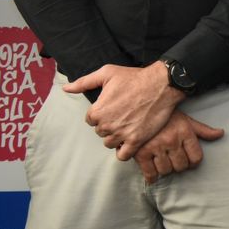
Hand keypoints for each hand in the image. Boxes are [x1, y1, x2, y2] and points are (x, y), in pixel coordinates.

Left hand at [68, 62, 184, 160]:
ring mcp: (122, 134)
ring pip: (110, 143)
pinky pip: (123, 155)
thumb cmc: (135, 77)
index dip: (102, 114)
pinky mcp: (136, 140)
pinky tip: (129, 142)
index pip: (91, 120)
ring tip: (128, 126)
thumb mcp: (107, 73)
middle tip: (122, 115)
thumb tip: (66, 88)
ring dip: (117, 137)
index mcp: (97, 111)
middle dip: (109, 125)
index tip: (113, 108)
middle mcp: (107, 125)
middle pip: (100, 132)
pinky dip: (124, 151)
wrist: (162, 84)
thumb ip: (84, 82)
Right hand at [134, 110, 224, 184]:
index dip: (193, 163)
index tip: (188, 162)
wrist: (139, 110)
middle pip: (181, 166)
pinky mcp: (140, 153)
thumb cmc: (166, 117)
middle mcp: (171, 140)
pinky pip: (150, 173)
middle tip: (173, 161)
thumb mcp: (187, 120)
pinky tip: (152, 175)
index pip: (196, 158)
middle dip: (179, 166)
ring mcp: (155, 147)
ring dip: (165, 170)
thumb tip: (221, 134)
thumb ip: (203, 130)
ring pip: (166, 171)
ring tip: (162, 163)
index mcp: (185, 132)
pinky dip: (152, 177)